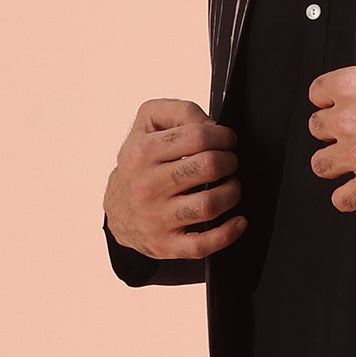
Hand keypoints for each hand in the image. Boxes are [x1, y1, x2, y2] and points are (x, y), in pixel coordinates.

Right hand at [104, 97, 245, 257]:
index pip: (198, 136)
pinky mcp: (166, 244)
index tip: (227, 140)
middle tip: (229, 162)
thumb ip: (180, 112)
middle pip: (208, 167)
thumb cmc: (138, 164)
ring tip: (230, 186)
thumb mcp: (147, 124)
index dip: (223, 136)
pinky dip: (228, 233)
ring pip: (209, 204)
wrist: (117, 209)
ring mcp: (156, 217)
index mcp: (143, 152)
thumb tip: (211, 125)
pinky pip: (202, 244)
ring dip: (232, 193)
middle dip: (230, 162)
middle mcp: (147, 185)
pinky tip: (237, 221)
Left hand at [307, 35, 355, 210]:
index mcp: (350, 86)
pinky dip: (345, 197)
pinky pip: (341, 199)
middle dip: (331, 130)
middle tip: (348, 132)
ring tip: (346, 162)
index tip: (338, 106)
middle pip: (316, 129)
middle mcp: (347, 121)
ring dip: (331, 163)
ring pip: (320, 165)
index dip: (329, 99)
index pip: (317, 94)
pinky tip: (354, 191)